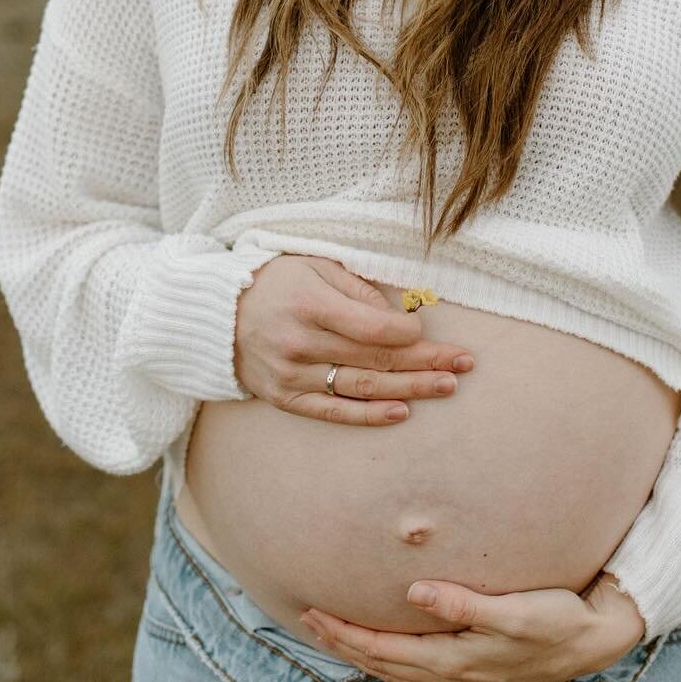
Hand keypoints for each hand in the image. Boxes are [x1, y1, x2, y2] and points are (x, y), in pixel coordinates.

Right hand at [234, 256, 473, 425]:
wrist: (216, 315)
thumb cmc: (276, 282)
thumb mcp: (314, 266)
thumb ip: (357, 289)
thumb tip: (399, 318)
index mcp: (309, 304)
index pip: (371, 328)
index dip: (408, 335)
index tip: (430, 333)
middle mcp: (300, 343)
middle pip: (375, 359)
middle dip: (425, 362)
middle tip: (464, 364)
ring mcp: (292, 375)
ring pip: (362, 388)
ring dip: (410, 389)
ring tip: (447, 386)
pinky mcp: (285, 398)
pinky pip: (334, 412)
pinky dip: (369, 415)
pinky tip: (402, 412)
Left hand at [298, 572, 647, 681]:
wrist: (593, 642)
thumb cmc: (556, 620)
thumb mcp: (515, 611)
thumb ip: (465, 604)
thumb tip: (415, 593)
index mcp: (456, 661)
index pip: (385, 651)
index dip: (346, 634)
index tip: (313, 613)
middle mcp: (452, 675)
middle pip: (383, 663)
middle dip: (343, 643)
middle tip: (305, 618)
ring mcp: (462, 676)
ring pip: (397, 669)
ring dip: (361, 651)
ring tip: (331, 631)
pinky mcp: (473, 667)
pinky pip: (415, 667)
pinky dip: (389, 657)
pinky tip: (384, 645)